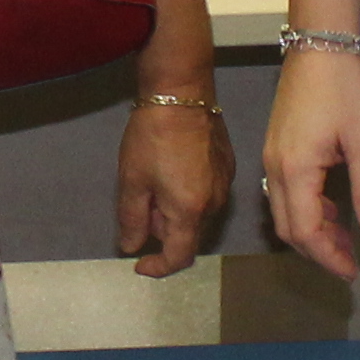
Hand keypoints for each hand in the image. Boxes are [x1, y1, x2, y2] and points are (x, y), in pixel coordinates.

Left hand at [119, 97, 231, 276]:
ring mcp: (225, 184)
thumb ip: (132, 220)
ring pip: (198, 215)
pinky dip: (188, 195)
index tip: (139, 263)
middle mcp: (214, 203)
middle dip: (162, 231)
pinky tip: (172, 170)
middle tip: (140, 204)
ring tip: (153, 183)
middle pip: (189, 235)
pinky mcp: (228, 166)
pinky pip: (207, 195)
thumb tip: (131, 247)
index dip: (158, 267)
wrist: (182, 93)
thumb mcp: (133, 180)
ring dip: (175, 212)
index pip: (179, 257)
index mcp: (191, 211)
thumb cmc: (152, 137)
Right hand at [260, 49, 359, 278]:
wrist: (320, 42)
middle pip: (288, 227)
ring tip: (345, 237)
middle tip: (349, 261)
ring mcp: (272, 155)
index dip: (328, 256)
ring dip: (311, 230)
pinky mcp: (277, 144)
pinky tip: (330, 206)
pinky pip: (284, 191)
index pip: (305, 231)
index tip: (352, 272)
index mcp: (295, 170)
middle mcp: (275, 167)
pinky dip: (305, 209)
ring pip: (284, 210)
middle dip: (317, 250)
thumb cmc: (345, 87)